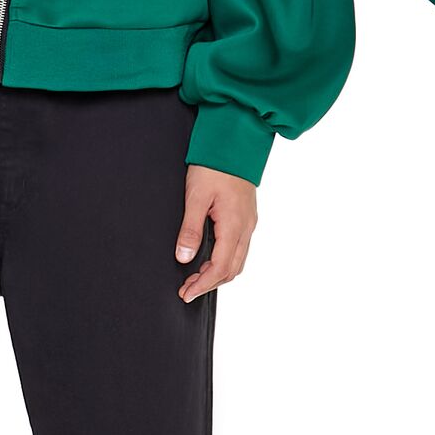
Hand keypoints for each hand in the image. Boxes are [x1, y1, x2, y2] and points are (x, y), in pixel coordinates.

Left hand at [174, 164, 256, 302]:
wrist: (235, 141)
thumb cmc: (214, 165)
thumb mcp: (196, 196)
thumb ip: (190, 229)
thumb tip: (184, 258)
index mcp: (234, 226)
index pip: (220, 268)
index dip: (203, 285)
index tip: (186, 294)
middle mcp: (246, 228)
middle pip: (232, 269)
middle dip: (210, 283)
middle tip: (187, 289)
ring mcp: (249, 222)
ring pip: (237, 260)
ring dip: (218, 273)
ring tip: (195, 277)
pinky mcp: (247, 216)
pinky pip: (239, 247)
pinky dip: (225, 260)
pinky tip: (210, 258)